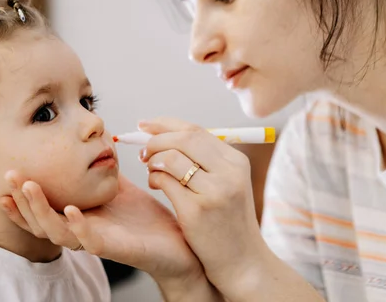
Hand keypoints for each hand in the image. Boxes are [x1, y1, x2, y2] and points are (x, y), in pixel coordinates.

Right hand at [0, 172, 205, 284]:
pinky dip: (77, 225)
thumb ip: (99, 172)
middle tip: (9, 175)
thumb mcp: (116, 189)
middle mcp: (82, 232)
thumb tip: (89, 146)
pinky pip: (90, 241)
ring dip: (41, 209)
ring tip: (29, 187)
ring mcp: (96, 242)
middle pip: (41, 221)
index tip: (5, 178)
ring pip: (58, 232)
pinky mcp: (115, 249)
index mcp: (80, 218)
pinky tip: (70, 209)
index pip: (42, 211)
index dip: (21, 199)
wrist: (180, 245)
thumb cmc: (145, 220)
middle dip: (22, 199)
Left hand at [140, 117, 269, 295]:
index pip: (195, 130)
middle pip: (183, 138)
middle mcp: (229, 172)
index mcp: (236, 161)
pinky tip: (155, 184)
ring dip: (153, 160)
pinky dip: (154, 178)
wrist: (242, 261)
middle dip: (155, 140)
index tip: (144, 125)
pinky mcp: (197, 210)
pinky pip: (164, 181)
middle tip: (142, 151)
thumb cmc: (227, 220)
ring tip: (151, 170)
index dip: (165, 124)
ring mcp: (214, 191)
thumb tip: (165, 133)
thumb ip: (203, 158)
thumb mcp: (227, 183)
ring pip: (171, 157)